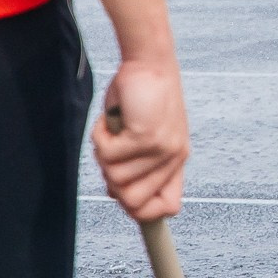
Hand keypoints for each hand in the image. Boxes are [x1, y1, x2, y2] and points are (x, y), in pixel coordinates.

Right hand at [93, 57, 188, 220]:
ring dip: (104, 152)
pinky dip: (100, 136)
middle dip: (111, 178)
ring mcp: (162, 149)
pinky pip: (108, 153)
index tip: (124, 200)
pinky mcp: (147, 136)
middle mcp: (174, 158)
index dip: (143, 213)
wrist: (150, 63)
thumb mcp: (142, 138)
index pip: (168, 208)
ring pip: (114, 178)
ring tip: (117, 128)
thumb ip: (136, 167)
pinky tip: (114, 118)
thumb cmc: (140, 100)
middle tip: (114, 150)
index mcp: (176, 162)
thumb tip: (119, 196)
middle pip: (131, 201)